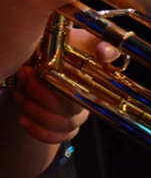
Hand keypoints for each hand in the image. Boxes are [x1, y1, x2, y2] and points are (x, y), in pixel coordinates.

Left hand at [13, 29, 118, 143]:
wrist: (53, 60)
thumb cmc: (69, 46)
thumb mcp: (82, 40)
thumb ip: (100, 44)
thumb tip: (103, 52)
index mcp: (95, 82)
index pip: (88, 93)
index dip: (62, 88)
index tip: (34, 70)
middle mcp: (89, 101)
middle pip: (69, 112)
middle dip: (40, 95)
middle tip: (23, 74)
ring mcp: (78, 116)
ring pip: (61, 125)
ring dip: (35, 111)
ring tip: (20, 93)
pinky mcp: (67, 127)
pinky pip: (57, 137)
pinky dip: (38, 131)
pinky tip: (23, 119)